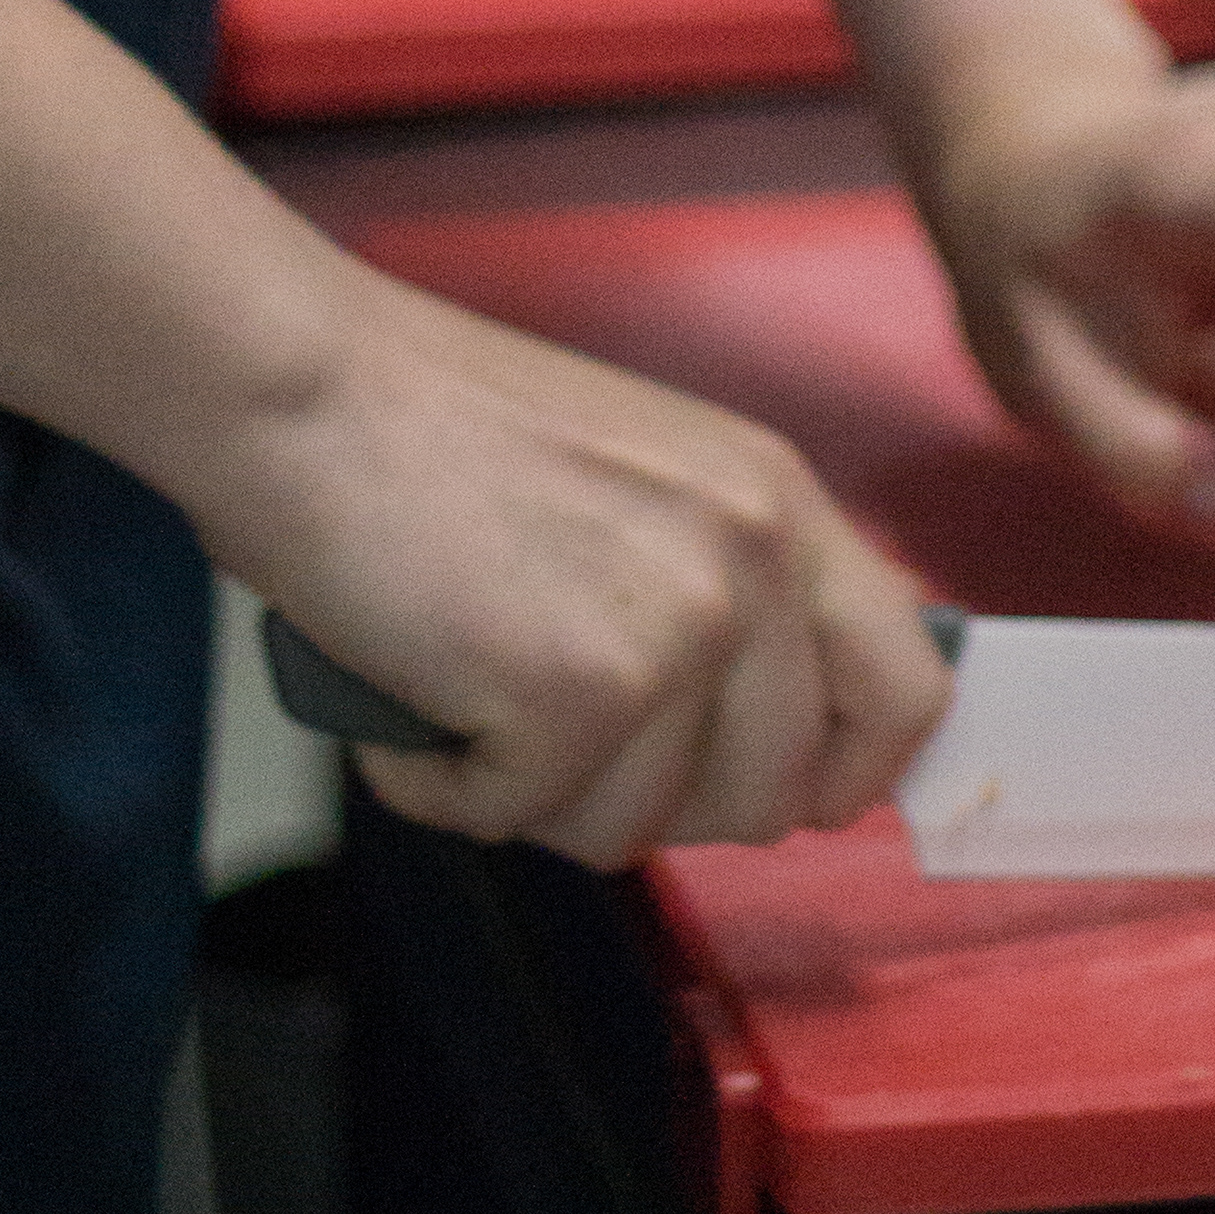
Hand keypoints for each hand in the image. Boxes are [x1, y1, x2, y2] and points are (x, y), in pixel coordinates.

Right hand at [231, 273, 954, 864]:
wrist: (305, 384)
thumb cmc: (432, 427)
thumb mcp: (644, 475)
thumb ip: (721, 581)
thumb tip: (764, 733)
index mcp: (780, 499)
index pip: (909, 688)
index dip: (844, 772)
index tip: (773, 793)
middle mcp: (754, 560)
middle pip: (769, 799)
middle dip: (652, 801)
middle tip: (551, 732)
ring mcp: (677, 628)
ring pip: (632, 829)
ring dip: (531, 792)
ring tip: (462, 683)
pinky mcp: (578, 693)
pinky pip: (516, 818)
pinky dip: (440, 784)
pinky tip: (407, 694)